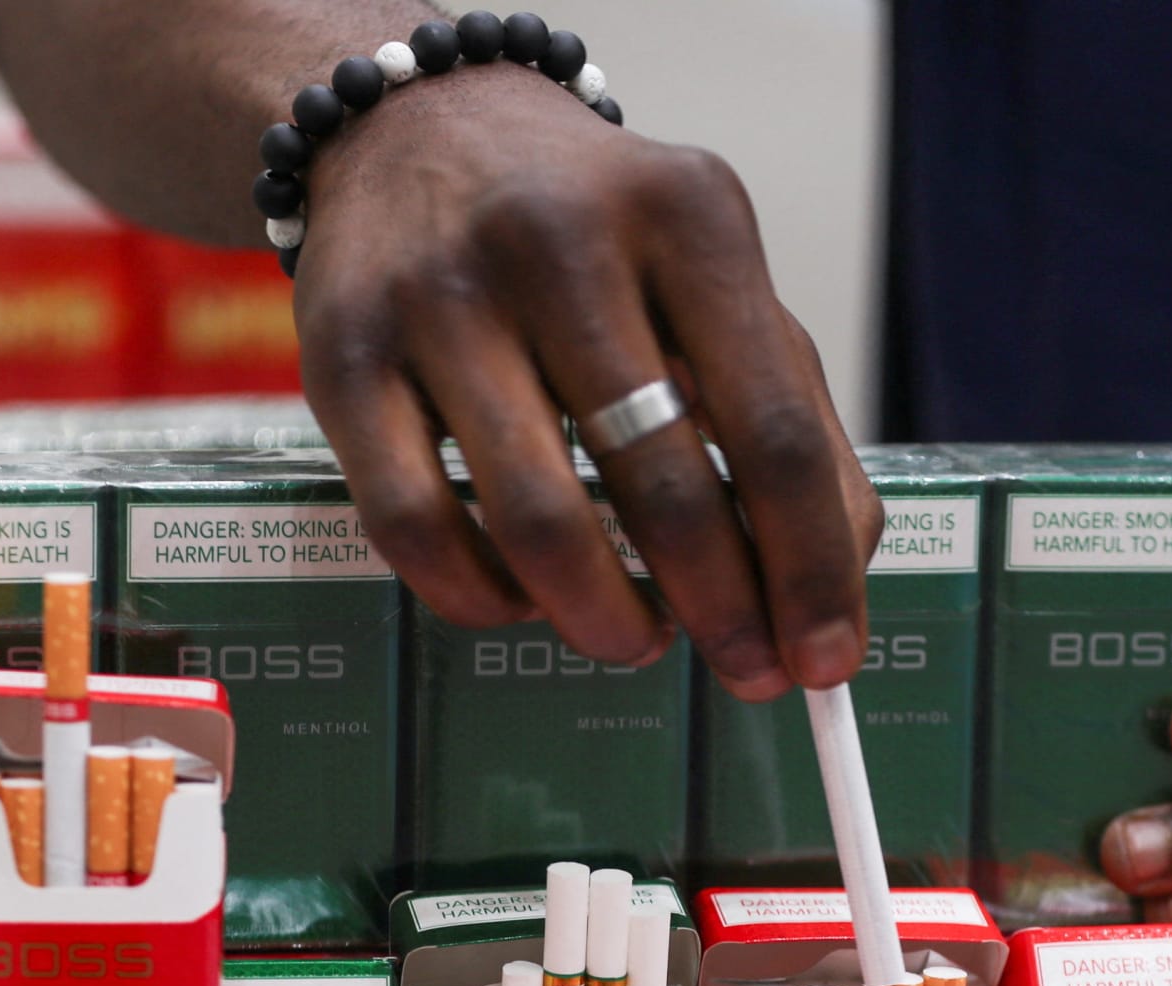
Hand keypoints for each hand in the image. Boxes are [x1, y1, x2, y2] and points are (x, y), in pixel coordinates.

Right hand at [294, 64, 880, 697]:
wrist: (416, 129)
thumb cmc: (597, 237)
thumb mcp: (715, 282)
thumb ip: (794, 418)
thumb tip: (830, 590)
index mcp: (686, 217)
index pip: (772, 430)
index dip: (808, 568)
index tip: (825, 659)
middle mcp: (559, 240)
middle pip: (662, 486)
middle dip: (720, 611)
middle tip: (744, 669)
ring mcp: (439, 294)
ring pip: (536, 523)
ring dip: (603, 619)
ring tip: (635, 637)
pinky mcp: (341, 353)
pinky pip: (414, 530)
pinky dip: (482, 598)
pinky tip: (523, 600)